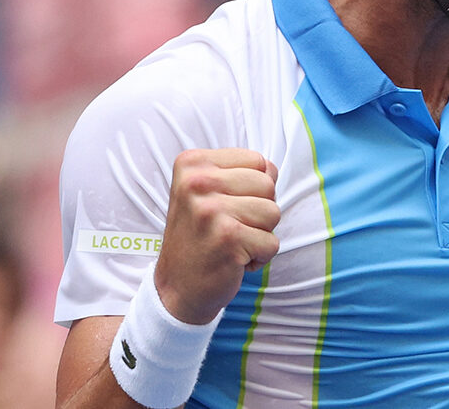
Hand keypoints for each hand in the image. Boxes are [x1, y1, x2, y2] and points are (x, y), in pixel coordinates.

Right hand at [154, 148, 280, 323]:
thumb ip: (242, 173)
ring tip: (231, 242)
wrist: (175, 287)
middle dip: (259, 210)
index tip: (225, 206)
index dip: (253, 187)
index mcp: (192, 163)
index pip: (258, 160)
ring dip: (260, 233)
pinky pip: (272, 242)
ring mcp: (211, 210)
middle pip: (268, 184)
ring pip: (273, 212)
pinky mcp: (227, 238)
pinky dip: (260, 257)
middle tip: (229, 228)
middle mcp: (197, 182)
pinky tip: (233, 260)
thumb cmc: (201, 235)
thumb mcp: (209, 192)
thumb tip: (272, 170)